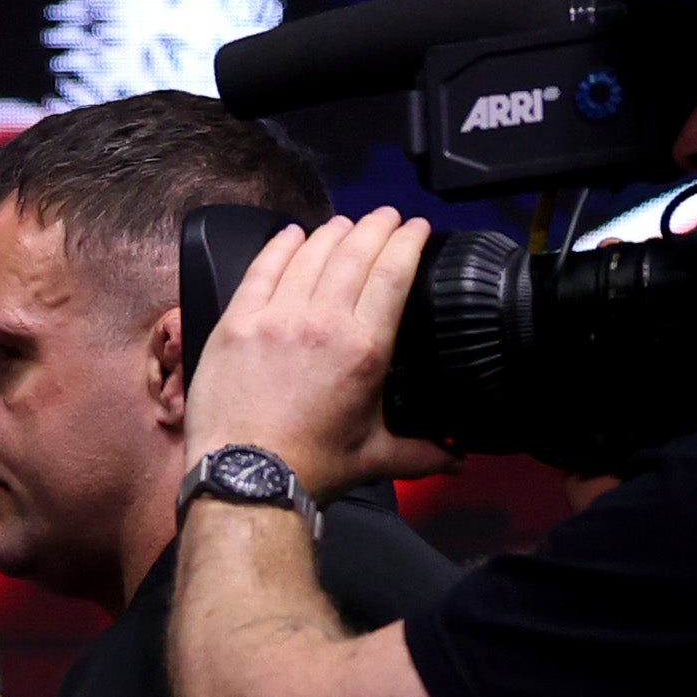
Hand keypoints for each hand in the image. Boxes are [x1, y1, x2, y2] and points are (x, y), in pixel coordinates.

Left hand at [185, 209, 454, 494]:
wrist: (245, 479)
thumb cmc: (311, 468)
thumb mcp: (377, 457)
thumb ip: (424, 451)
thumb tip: (460, 460)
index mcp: (365, 348)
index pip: (393, 273)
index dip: (408, 241)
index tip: (416, 227)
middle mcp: (323, 323)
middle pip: (354, 254)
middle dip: (375, 228)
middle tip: (385, 217)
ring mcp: (275, 319)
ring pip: (309, 256)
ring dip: (331, 233)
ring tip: (345, 223)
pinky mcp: (236, 325)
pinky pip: (260, 271)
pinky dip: (278, 247)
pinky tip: (290, 234)